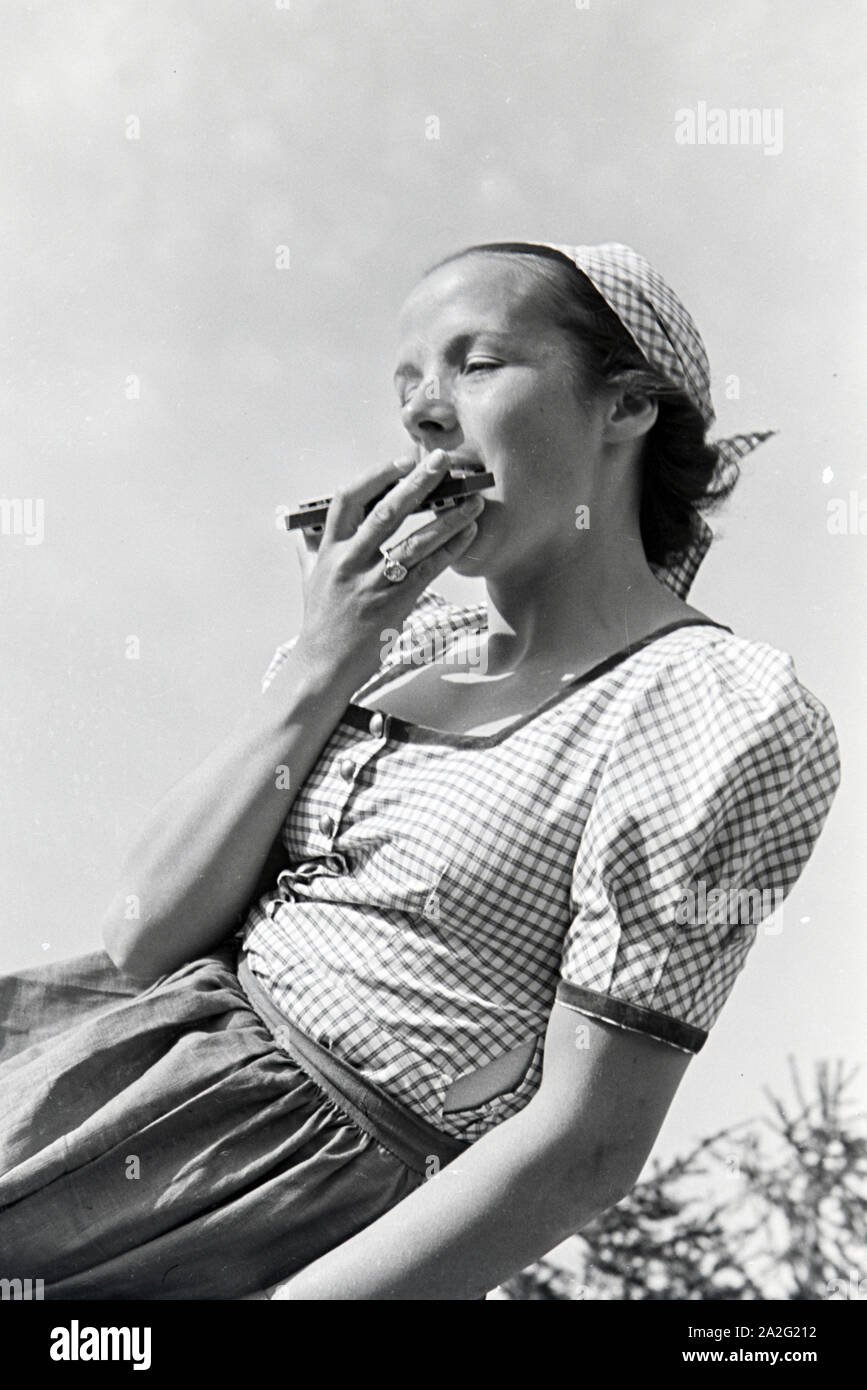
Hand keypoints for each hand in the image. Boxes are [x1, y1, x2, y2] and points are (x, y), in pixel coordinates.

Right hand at [290, 448, 483, 691]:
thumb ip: (311, 549)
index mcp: (329, 549)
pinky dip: (450, 550)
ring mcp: (371, 583)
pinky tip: (468, 534)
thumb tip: (304, 527)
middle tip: (442, 462)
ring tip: (472, 501)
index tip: (401, 462)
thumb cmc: (320, 620)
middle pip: (386, 513)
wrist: (323, 665)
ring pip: (414, 542)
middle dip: (417, 483)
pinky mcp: (393, 604)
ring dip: (447, 519)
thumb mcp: (310, 578)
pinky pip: (427, 570)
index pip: (347, 500)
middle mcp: (349, 562)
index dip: (375, 477)